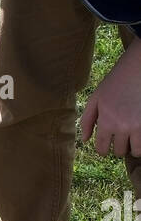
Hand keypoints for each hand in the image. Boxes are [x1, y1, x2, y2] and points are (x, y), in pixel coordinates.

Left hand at [81, 34, 140, 157]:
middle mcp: (122, 127)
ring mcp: (137, 126)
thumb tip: (85, 140)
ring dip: (132, 148)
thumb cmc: (115, 82)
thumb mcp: (96, 99)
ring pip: (135, 151)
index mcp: (106, 122)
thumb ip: (87, 120)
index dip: (102, 150)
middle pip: (118, 151)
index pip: (101, 149)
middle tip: (120, 138)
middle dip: (118, 147)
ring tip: (131, 139)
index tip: (105, 146)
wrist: (137, 68)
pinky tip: (138, 134)